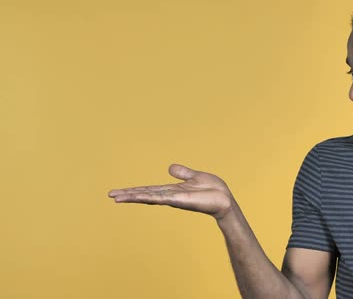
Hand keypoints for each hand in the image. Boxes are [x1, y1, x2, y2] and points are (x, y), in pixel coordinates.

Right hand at [108, 164, 233, 219]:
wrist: (225, 200)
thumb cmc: (214, 190)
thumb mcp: (195, 176)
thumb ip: (183, 173)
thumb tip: (170, 168)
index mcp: (173, 190)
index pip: (150, 190)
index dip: (135, 191)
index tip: (120, 192)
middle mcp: (170, 195)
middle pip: (145, 194)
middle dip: (128, 195)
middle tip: (110, 195)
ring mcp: (173, 198)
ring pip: (149, 196)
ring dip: (133, 196)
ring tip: (116, 197)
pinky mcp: (179, 200)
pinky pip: (161, 198)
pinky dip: (148, 197)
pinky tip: (137, 197)